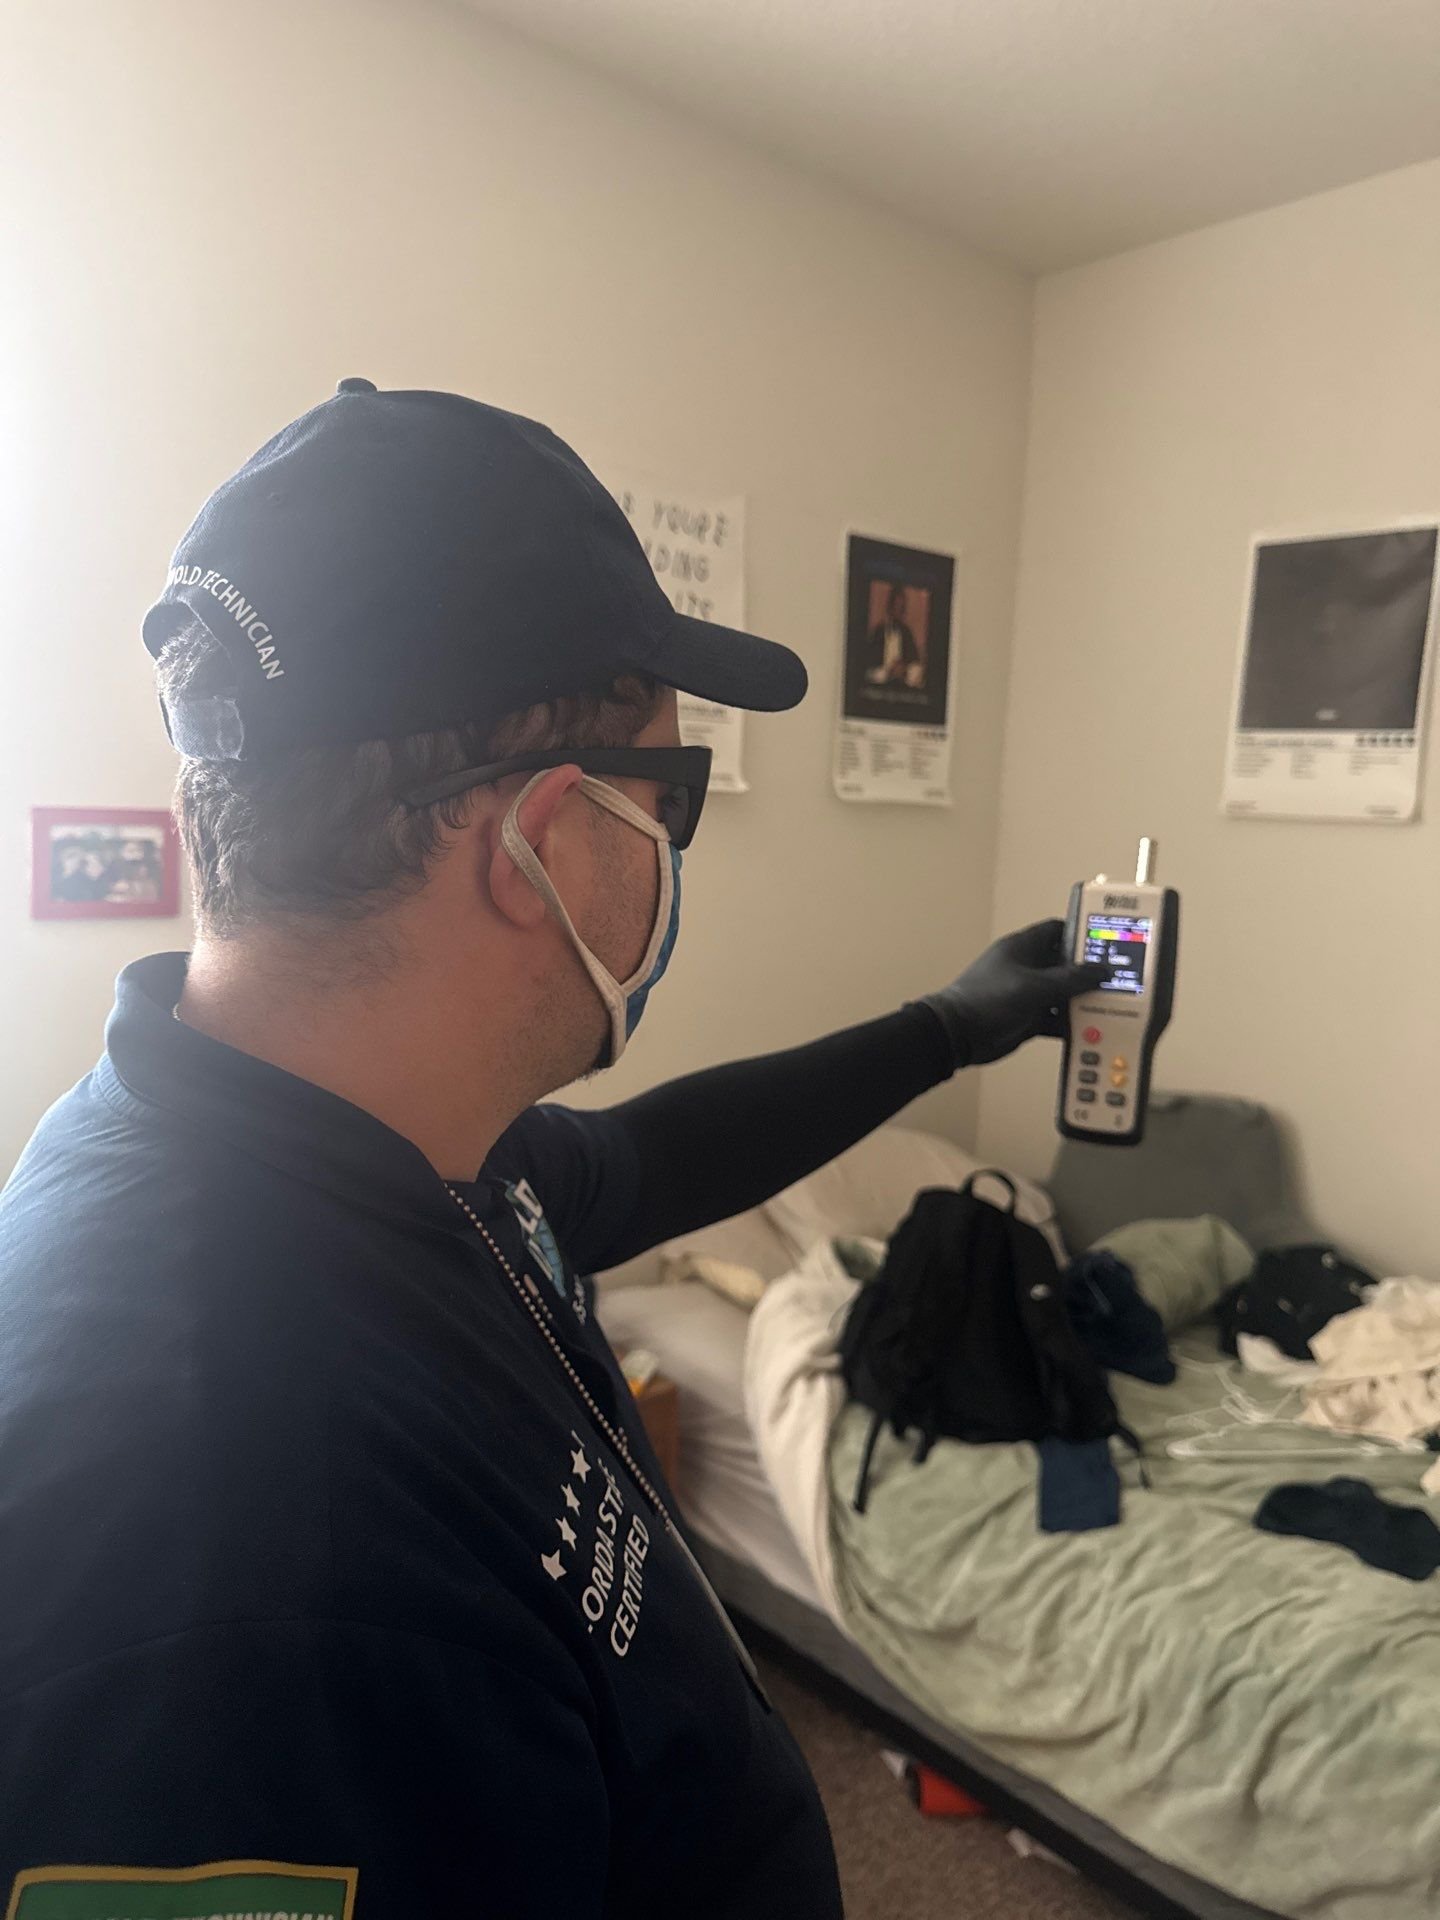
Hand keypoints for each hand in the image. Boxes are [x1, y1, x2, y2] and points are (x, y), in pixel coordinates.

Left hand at [913, 920, 1108, 1069]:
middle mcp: (1026, 967)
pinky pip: (1055, 1016)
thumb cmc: (985, 1000)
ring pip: (1062, 992)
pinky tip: (1088, 1028)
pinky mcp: (1027, 1016)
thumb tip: (1101, 970)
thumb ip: (1069, 979)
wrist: (957, 1035)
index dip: (1081, 932)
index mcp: (1022, 948)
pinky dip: (1070, 1022)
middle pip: (1065, 964)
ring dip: (1081, 1000)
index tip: (1107, 940)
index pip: (1057, 930)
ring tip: (1109, 1004)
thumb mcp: (1033, 986)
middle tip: (1116, 978)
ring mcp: (1026, 993)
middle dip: (1088, 971)